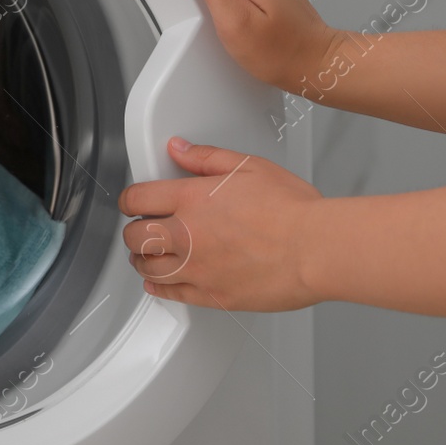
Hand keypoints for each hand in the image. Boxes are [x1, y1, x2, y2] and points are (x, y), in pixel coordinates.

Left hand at [119, 137, 322, 312]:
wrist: (315, 249)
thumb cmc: (292, 209)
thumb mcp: (249, 166)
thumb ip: (206, 157)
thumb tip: (179, 149)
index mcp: (193, 199)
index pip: (138, 198)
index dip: (130, 200)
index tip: (134, 203)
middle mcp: (188, 235)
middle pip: (135, 236)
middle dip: (134, 230)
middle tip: (140, 228)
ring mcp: (198, 268)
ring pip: (148, 267)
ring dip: (142, 259)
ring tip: (147, 255)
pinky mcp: (212, 295)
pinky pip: (171, 293)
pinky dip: (158, 287)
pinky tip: (158, 282)